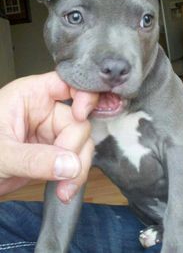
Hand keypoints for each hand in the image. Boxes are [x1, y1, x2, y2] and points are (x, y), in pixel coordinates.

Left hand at [0, 72, 97, 201]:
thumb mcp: (1, 154)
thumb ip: (34, 159)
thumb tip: (71, 164)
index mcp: (30, 96)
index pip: (66, 83)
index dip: (81, 95)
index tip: (81, 115)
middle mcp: (45, 111)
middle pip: (79, 122)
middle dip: (74, 149)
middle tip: (64, 172)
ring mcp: (52, 133)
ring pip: (82, 144)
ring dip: (78, 168)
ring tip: (63, 189)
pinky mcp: (55, 153)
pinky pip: (76, 160)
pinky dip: (75, 177)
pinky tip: (64, 190)